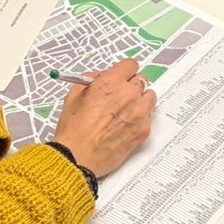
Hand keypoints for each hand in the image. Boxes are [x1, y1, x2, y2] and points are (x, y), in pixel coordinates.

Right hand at [53, 58, 155, 176]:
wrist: (77, 157)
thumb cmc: (73, 130)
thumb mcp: (74, 96)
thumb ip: (90, 80)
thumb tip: (100, 76)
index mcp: (111, 83)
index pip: (130, 65)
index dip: (124, 71)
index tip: (122, 77)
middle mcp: (128, 95)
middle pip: (141, 79)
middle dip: (131, 85)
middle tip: (121, 96)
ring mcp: (139, 112)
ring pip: (150, 96)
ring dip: (140, 100)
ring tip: (125, 111)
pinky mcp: (144, 129)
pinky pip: (149, 116)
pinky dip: (140, 118)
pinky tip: (125, 125)